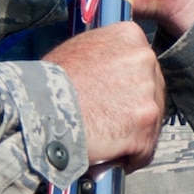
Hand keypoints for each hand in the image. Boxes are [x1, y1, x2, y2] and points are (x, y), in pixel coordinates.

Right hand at [44, 23, 164, 169]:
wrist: (40, 109)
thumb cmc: (50, 82)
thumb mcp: (80, 49)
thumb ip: (107, 56)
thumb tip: (113, 70)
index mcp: (129, 36)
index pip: (143, 64)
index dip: (130, 85)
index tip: (117, 96)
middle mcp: (144, 59)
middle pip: (153, 91)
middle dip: (135, 110)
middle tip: (111, 122)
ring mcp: (148, 93)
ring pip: (151, 122)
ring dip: (133, 134)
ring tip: (107, 140)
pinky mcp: (145, 125)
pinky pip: (145, 149)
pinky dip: (131, 157)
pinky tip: (111, 155)